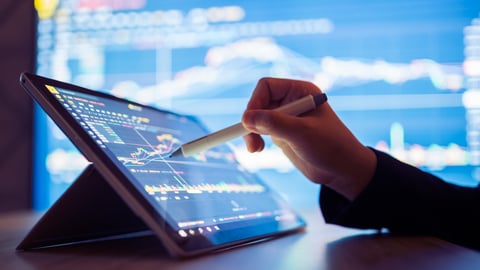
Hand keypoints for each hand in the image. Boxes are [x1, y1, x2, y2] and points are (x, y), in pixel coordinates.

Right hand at [241, 77, 375, 200]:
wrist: (343, 170)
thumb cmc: (331, 147)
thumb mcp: (302, 133)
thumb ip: (274, 123)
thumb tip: (246, 118)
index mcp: (300, 91)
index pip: (266, 86)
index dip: (255, 102)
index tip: (250, 122)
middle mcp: (292, 101)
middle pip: (258, 101)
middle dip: (251, 120)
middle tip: (251, 139)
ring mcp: (286, 117)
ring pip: (256, 117)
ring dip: (251, 131)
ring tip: (255, 148)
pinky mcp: (282, 133)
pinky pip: (260, 130)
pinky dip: (254, 138)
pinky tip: (257, 149)